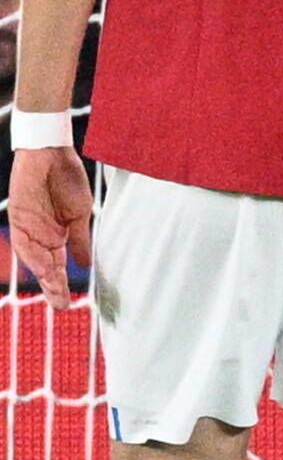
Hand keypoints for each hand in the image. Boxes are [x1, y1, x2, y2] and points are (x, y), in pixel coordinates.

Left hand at [10, 147, 91, 310]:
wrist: (52, 153)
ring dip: (44, 275)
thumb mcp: (79, 214)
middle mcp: (38, 236)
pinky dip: (34, 254)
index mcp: (54, 236)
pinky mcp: (18, 216)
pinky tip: (45, 267)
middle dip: (52, 286)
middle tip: (61, 306)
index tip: (67, 303)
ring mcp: (27, 227)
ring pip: (34, 257)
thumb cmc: (66, 180)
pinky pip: (24, 240)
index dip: (61, 284)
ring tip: (55, 290)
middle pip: (45, 266)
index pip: (58, 265)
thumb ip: (79, 240)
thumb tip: (86, 264)